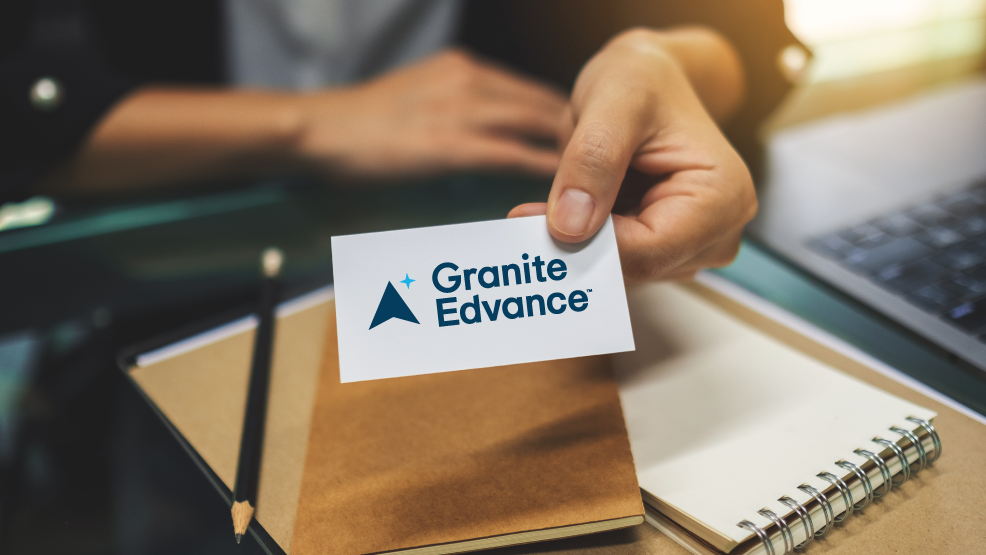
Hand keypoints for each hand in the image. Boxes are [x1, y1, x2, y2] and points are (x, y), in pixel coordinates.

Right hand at [42, 49, 565, 193]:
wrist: (319, 130)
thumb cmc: (362, 126)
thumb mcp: (417, 100)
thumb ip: (456, 111)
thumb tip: (485, 136)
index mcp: (463, 71)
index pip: (530, 91)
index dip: (562, 116)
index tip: (584, 141)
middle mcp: (471, 81)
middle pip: (544, 104)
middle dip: (577, 133)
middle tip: (604, 165)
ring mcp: (461, 109)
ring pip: (536, 126)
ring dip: (568, 153)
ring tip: (594, 181)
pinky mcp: (449, 143)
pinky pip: (510, 156)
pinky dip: (539, 171)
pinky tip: (560, 189)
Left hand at [509, 28, 755, 280]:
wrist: (646, 80)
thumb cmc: (643, 80)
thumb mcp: (614, 101)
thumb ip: (593, 160)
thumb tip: (570, 227)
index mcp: (722, 197)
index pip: (649, 250)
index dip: (587, 242)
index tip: (529, 219)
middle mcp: (717, 232)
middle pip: (635, 267)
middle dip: (579, 246)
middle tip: (525, 217)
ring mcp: (690, 247)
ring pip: (619, 271)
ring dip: (577, 246)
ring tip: (547, 207)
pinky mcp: (662, 249)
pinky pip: (614, 262)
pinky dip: (582, 243)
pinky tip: (562, 214)